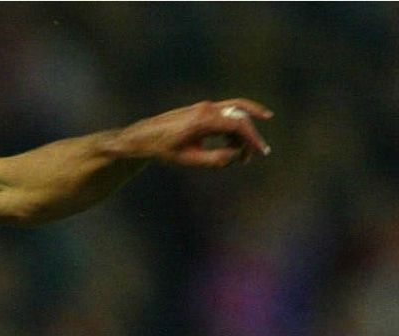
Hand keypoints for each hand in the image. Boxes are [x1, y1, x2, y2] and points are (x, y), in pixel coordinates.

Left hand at [110, 99, 272, 167]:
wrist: (144, 137)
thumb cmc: (164, 149)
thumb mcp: (189, 159)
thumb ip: (214, 159)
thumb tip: (235, 155)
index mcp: (203, 120)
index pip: (238, 125)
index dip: (252, 138)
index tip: (261, 151)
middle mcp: (206, 109)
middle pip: (240, 118)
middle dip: (250, 136)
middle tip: (255, 155)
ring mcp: (205, 106)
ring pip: (236, 112)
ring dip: (243, 132)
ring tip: (242, 154)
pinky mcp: (203, 109)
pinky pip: (227, 112)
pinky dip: (234, 127)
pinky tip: (234, 143)